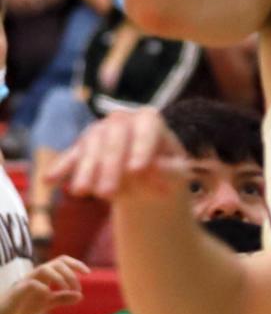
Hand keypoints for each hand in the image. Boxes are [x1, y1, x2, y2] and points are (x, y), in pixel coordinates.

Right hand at [0, 256, 89, 313]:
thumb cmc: (24, 306)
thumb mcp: (47, 303)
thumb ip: (62, 299)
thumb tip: (81, 296)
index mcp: (45, 275)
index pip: (62, 261)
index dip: (76, 264)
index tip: (88, 273)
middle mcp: (36, 274)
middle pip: (56, 263)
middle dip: (70, 274)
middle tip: (78, 289)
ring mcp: (26, 280)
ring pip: (44, 269)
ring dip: (59, 278)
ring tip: (66, 290)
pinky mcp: (18, 290)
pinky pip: (31, 283)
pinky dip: (42, 288)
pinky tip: (48, 296)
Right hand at [49, 107, 189, 202]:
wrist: (150, 173)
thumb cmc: (168, 169)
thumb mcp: (178, 171)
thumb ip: (171, 170)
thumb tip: (154, 168)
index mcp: (149, 120)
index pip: (146, 128)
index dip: (141, 148)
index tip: (137, 170)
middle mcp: (121, 120)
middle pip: (114, 139)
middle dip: (109, 167)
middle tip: (107, 193)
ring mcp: (99, 132)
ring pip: (90, 148)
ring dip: (85, 171)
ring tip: (82, 192)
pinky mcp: (83, 147)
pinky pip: (71, 156)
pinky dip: (61, 168)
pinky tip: (49, 181)